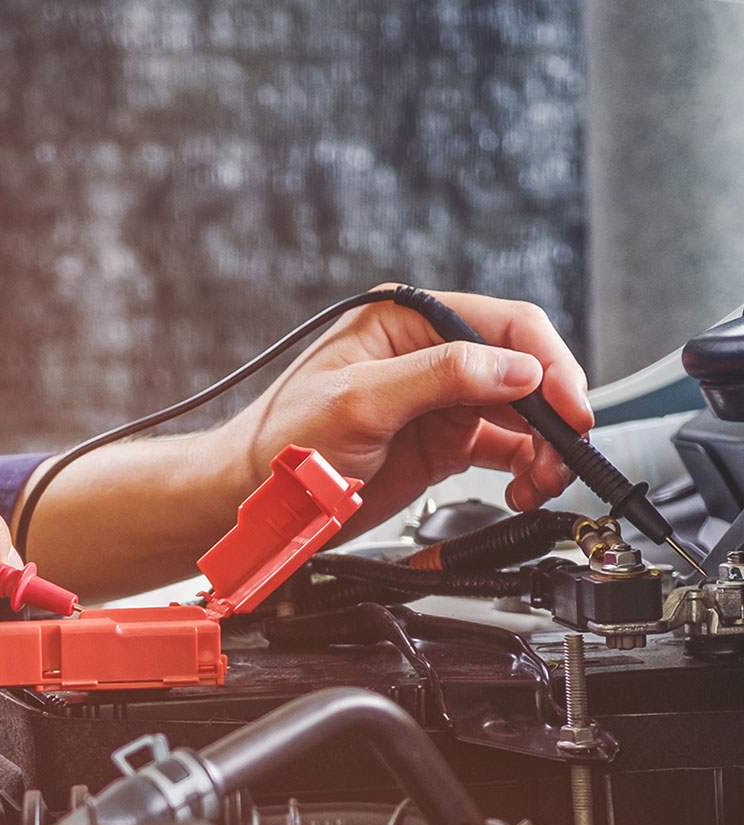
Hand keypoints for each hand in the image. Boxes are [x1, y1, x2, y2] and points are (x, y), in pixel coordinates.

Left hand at [209, 285, 593, 529]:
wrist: (258, 502)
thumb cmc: (284, 442)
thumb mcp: (361, 400)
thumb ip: (441, 376)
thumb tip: (515, 368)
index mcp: (407, 321)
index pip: (500, 324)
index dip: (544, 361)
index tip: (568, 403)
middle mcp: (430, 355)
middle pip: (521, 369)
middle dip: (552, 410)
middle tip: (568, 448)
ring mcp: (440, 401)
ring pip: (521, 413)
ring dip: (544, 446)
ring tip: (542, 479)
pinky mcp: (443, 444)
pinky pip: (504, 450)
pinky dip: (524, 469)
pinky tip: (524, 488)